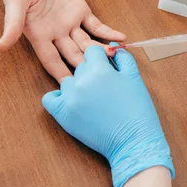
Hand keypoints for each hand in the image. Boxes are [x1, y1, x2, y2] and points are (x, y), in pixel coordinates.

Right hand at [0, 0, 125, 81]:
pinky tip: (121, 38)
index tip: (72, 89)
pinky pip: (96, 25)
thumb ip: (12, 24)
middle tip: (102, 77)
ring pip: (87, 42)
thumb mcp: (14, 2)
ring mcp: (70, 23)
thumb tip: (1, 46)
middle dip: (87, 66)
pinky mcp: (81, 10)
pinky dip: (108, 32)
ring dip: (101, 50)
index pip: (51, 60)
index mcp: (38, 35)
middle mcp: (56, 33)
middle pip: (73, 54)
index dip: (61, 74)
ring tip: (116, 57)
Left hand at [42, 44, 172, 186]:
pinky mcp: (62, 114)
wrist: (132, 139)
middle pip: (80, 66)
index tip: (107, 67)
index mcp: (99, 70)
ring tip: (92, 98)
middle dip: (91, 72)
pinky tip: (70, 101)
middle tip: (104, 87)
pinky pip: (49, 99)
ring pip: (67, 81)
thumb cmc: (136, 109)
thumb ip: (123, 58)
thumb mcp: (135, 78)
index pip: (92, 51)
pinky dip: (58, 97)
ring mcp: (69, 98)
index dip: (101, 58)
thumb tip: (113, 46)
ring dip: (77, 85)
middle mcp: (81, 81)